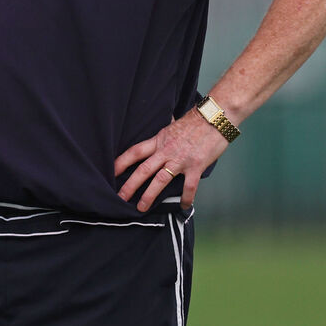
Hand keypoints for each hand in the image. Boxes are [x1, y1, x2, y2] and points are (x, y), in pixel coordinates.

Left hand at [114, 109, 228, 211]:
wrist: (215, 117)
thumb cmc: (195, 120)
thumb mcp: (173, 124)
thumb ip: (165, 132)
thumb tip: (162, 126)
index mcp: (159, 140)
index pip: (135, 152)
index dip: (121, 162)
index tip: (110, 173)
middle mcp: (166, 151)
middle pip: (143, 169)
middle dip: (130, 185)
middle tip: (119, 198)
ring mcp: (180, 160)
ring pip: (160, 180)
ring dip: (149, 195)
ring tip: (141, 207)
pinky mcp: (196, 166)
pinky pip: (188, 187)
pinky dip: (185, 198)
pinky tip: (183, 206)